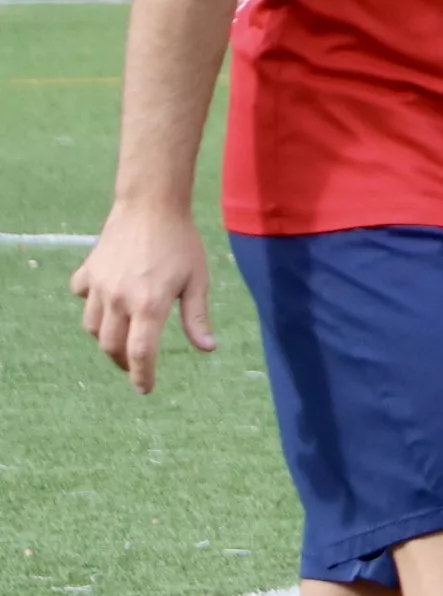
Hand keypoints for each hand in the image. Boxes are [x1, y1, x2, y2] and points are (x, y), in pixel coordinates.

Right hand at [70, 202, 211, 393]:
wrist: (151, 206)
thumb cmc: (181, 243)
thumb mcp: (197, 281)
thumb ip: (197, 318)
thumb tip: (207, 349)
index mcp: (149, 305)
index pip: (140, 353)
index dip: (142, 376)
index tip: (144, 389)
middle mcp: (119, 299)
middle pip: (112, 346)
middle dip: (123, 362)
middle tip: (135, 365)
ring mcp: (99, 285)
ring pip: (93, 326)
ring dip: (106, 339)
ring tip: (122, 340)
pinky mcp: (88, 271)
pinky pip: (82, 297)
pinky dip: (91, 306)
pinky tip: (106, 304)